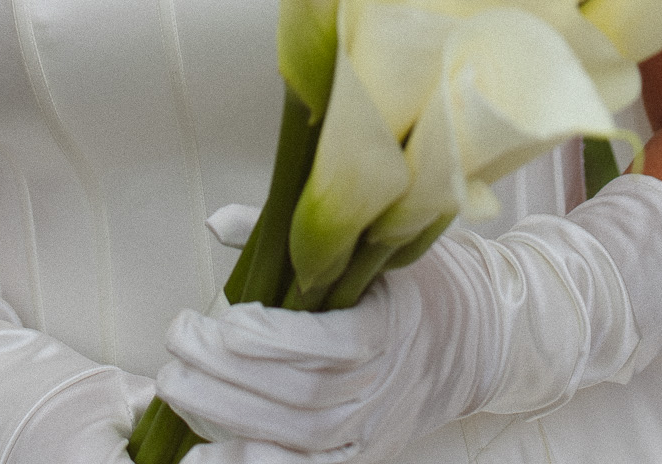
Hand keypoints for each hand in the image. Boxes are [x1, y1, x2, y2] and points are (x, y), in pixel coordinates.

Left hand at [158, 180, 661, 463]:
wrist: (487, 338)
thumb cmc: (425, 278)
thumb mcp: (376, 241)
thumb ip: (295, 233)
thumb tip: (217, 222)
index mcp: (391, 326)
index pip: (326, 345)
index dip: (269, 339)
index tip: (221, 319)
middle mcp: (384, 387)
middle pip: (298, 397)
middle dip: (226, 377)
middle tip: (175, 345)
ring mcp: (373, 428)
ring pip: (294, 438)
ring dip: (226, 418)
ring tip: (174, 389)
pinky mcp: (362, 453)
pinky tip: (207, 460)